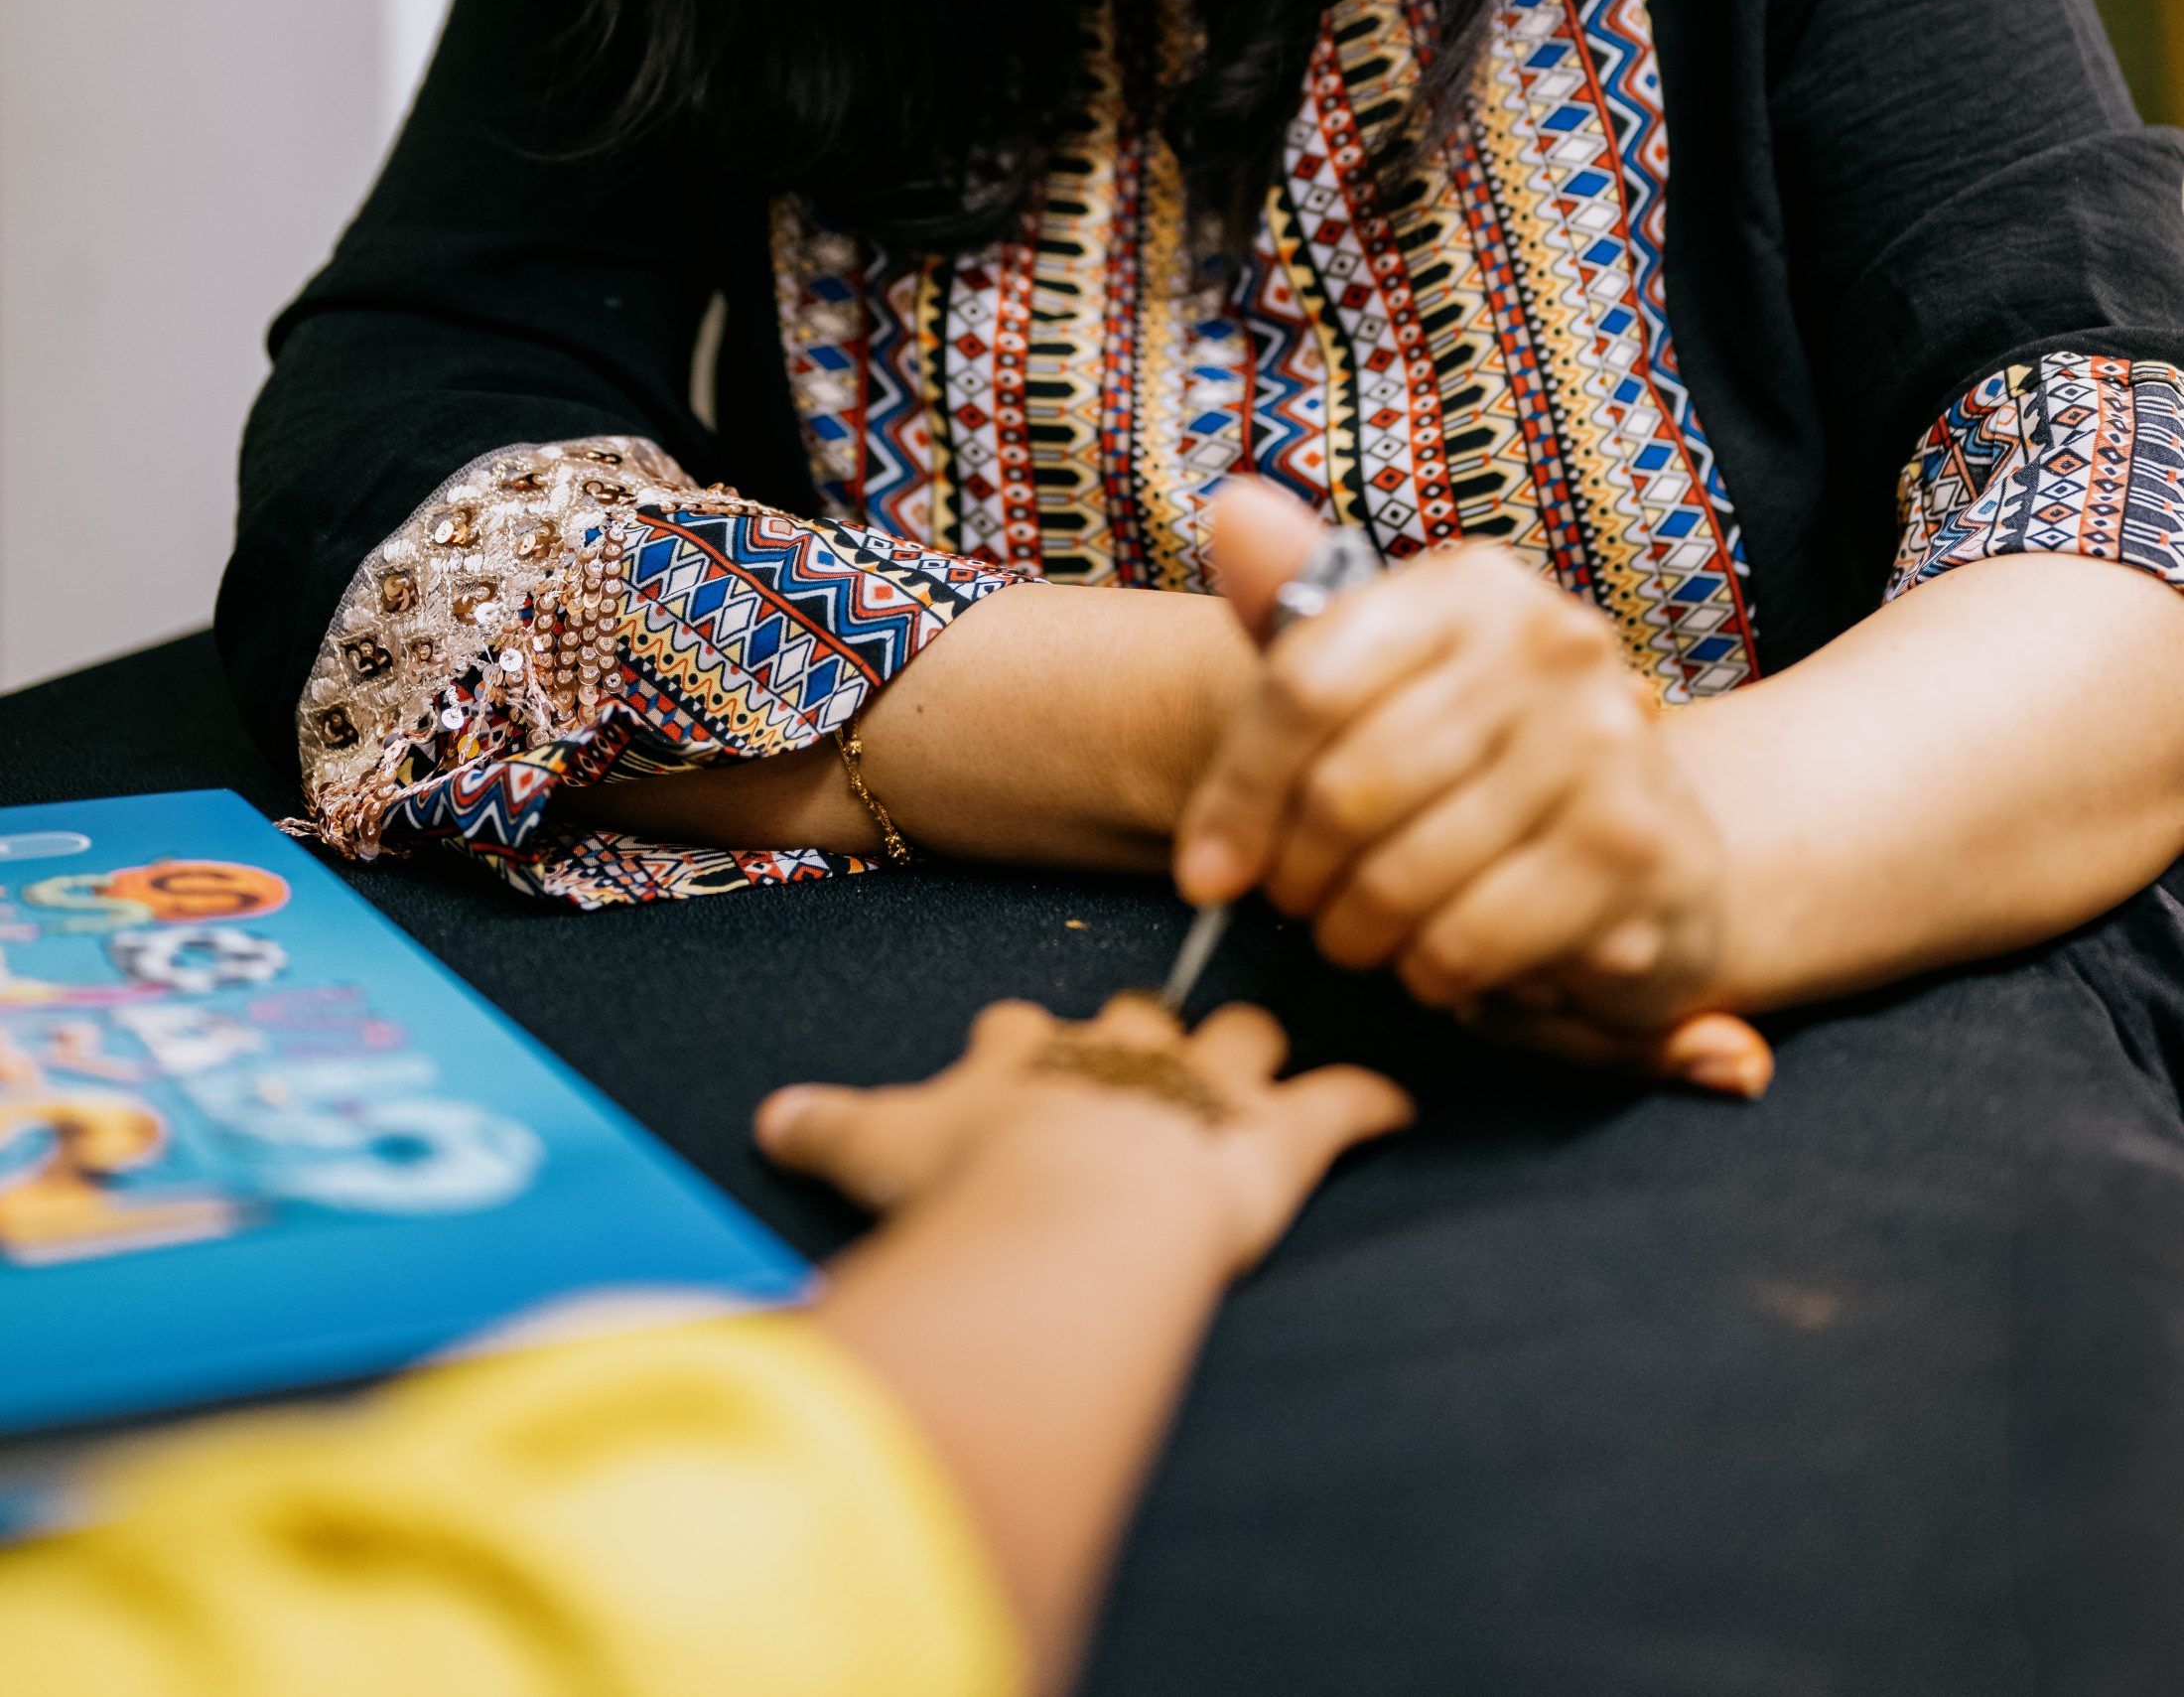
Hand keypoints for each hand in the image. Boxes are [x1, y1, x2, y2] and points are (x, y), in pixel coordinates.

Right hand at [756, 989, 1412, 1274]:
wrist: (1071, 1201)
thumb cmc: (969, 1180)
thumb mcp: (875, 1151)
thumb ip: (824, 1129)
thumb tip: (765, 1116)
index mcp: (1022, 1054)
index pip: (1017, 1024)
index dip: (1018, 1037)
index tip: (1014, 1040)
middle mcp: (1116, 1049)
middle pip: (1137, 1011)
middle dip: (1145, 1024)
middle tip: (1151, 1039)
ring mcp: (1202, 1089)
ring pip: (1238, 1035)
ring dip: (1249, 1046)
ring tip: (1263, 1047)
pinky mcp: (1279, 1139)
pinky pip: (1341, 1106)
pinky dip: (1373, 1104)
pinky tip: (1402, 1102)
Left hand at [1173, 482, 1771, 1096]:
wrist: (1653, 852)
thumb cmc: (1488, 760)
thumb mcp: (1388, 676)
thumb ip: (1297, 609)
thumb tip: (1231, 508)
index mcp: (1473, 587)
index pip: (1305, 685)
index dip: (1237, 792)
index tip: (1205, 869)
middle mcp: (1551, 644)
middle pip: (1346, 788)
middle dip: (1297, 874)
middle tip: (1300, 905)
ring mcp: (1604, 744)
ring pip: (1399, 875)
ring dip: (1356, 932)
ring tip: (1359, 933)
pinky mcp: (1632, 852)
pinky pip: (1467, 939)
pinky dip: (1430, 972)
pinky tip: (1437, 961)